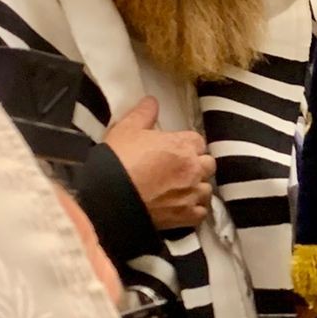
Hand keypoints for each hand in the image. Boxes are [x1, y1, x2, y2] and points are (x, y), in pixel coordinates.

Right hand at [105, 96, 214, 229]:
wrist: (109, 197)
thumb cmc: (118, 160)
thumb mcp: (127, 129)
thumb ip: (144, 113)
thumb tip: (152, 101)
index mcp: (183, 145)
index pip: (198, 141)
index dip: (186, 145)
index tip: (175, 150)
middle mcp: (194, 169)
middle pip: (208, 164)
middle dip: (196, 165)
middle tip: (178, 169)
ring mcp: (192, 194)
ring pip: (207, 189)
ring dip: (197, 187)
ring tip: (180, 189)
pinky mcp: (186, 217)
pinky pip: (201, 212)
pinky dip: (194, 210)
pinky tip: (181, 207)